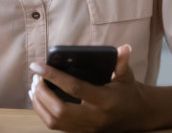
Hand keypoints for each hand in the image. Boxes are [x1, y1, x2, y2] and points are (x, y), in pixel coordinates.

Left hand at [29, 44, 153, 131]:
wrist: (137, 115)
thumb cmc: (128, 91)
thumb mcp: (127, 75)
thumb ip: (122, 62)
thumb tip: (123, 47)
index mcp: (106, 100)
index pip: (75, 88)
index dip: (54, 76)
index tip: (37, 66)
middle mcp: (95, 117)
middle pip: (60, 110)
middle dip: (43, 93)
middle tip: (36, 78)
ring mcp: (88, 128)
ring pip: (54, 121)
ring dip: (39, 104)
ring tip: (35, 87)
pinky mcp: (82, 132)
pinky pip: (57, 126)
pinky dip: (44, 113)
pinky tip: (40, 99)